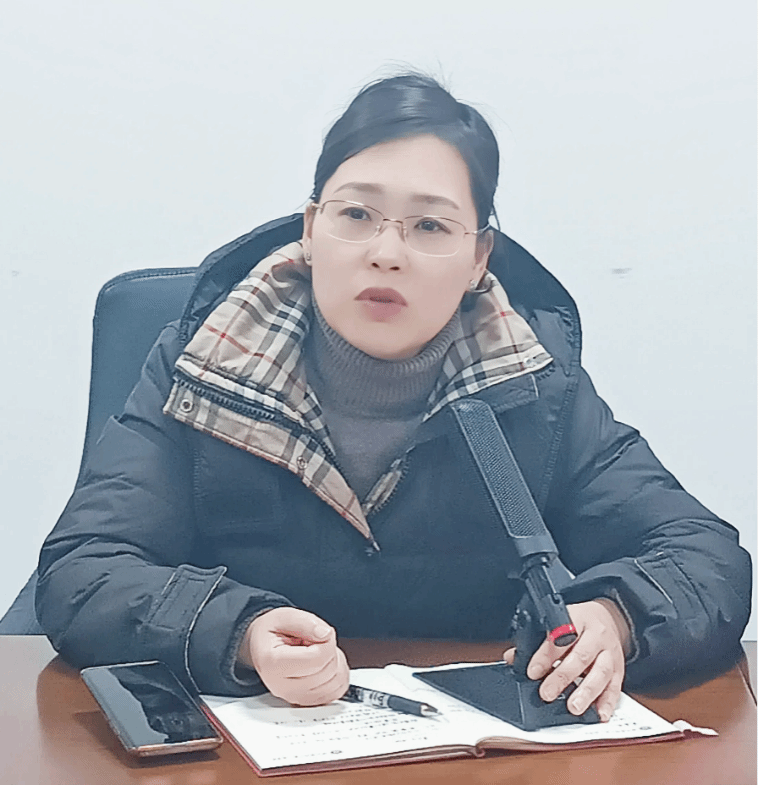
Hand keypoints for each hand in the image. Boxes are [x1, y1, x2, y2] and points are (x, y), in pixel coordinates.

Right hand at [239, 607, 348, 705]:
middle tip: (315, 640)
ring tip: (318, 651)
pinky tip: (324, 663)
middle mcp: (282, 687)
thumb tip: (326, 635)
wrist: (261, 648)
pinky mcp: (307, 702)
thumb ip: (305, 623)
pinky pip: (337, 690)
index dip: (327, 640)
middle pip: (328, 670)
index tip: (319, 632)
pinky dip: (338, 674)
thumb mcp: (284, 616)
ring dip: (336, 661)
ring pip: (336, 682)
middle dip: (330, 649)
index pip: (317, 658)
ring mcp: (295, 697)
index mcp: (273, 664)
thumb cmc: (271, 633)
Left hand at [503, 599, 629, 721]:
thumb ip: (536, 641)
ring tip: (574, 707)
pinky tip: (599, 714)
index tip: (532, 672)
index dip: (545, 656)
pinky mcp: (619, 669)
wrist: (607, 618)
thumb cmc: (577, 623)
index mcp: (577, 618)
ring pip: (601, 672)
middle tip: (546, 694)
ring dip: (586, 692)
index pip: (560, 637)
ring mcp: (610, 652)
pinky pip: (616, 686)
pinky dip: (608, 702)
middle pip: (580, 656)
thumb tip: (513, 659)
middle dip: (562, 677)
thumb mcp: (557, 623)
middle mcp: (596, 635)